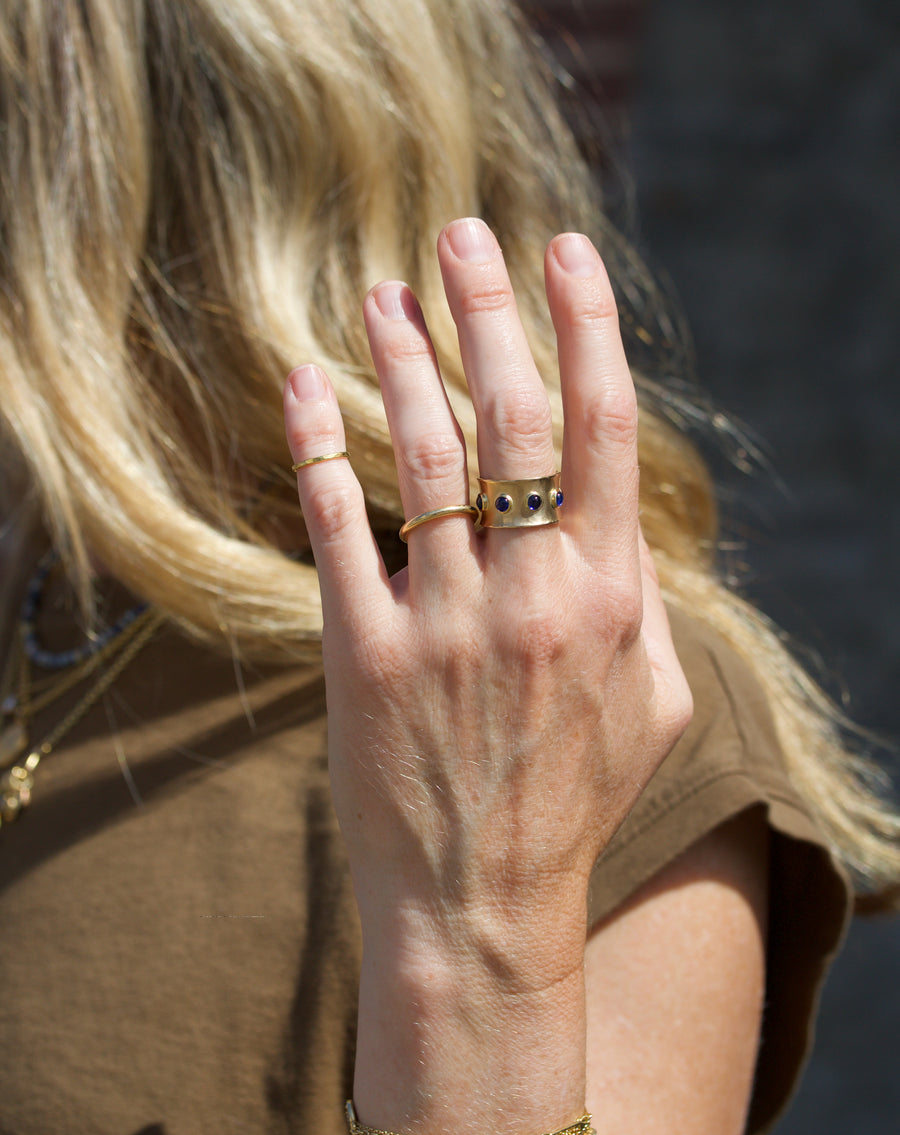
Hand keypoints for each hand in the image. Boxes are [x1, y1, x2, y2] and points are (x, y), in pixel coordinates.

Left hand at [283, 219, 691, 989]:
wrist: (483, 903)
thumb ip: (647, 603)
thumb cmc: (575, 797)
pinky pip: (338, 526)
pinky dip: (319, 447)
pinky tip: (305, 382)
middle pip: (512, 414)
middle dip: (488, 308)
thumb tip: (620, 523)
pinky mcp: (365, 651)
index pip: (604, 426)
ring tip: (382, 287)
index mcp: (614, 594)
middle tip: (459, 232)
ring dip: (402, 358)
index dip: (586, 323)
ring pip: (425, 454)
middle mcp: (536, 593)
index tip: (563, 249)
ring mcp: (447, 620)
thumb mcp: (657, 704)